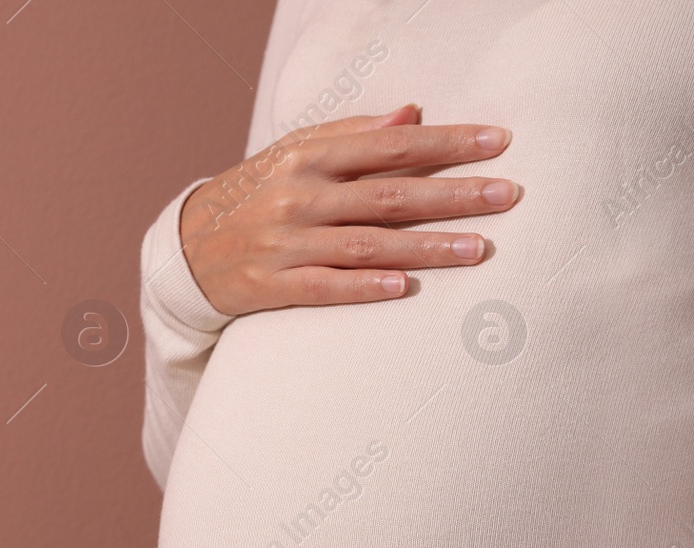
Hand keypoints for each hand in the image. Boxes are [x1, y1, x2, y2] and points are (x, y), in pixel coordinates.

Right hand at [180, 104, 520, 315]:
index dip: (445, 143)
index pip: (389, 145)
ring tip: (478, 249)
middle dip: (452, 195)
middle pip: (387, 195)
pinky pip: (323, 287)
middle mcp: (296, 197)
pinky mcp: (268, 287)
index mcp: (307, 157)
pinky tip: (405, 287)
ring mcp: (282, 244)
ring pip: (365, 244)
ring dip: (426, 247)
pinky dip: (363, 286)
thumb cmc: (254, 195)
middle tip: (507, 195)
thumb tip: (413, 113)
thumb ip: (352, 135)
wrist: (186, 248)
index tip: (497, 143)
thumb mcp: (294, 154)